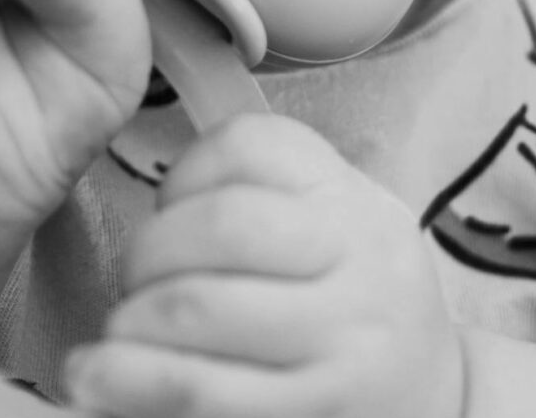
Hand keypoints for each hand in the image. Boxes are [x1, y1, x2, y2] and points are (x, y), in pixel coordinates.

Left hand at [66, 115, 465, 417]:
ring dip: (131, 320)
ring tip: (113, 338)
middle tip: (133, 284)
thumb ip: (270, 194)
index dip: (184, 173)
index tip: (169, 208)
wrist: (439, 407)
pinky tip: (95, 379)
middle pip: (220, 224)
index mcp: (354, 202)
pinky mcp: (313, 416)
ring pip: (198, 308)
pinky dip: (129, 383)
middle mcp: (360, 263)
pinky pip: (201, 392)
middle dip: (148, 252)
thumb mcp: (342, 226)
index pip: (249, 145)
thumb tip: (162, 193)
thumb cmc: (359, 309)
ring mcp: (341, 346)